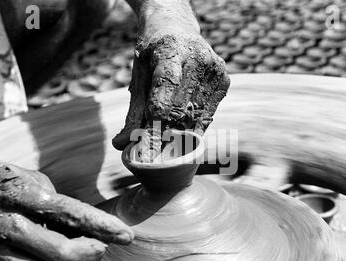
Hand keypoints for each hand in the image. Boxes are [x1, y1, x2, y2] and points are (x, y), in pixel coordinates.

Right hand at [0, 159, 132, 260]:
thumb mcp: (28, 177)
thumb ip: (55, 201)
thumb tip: (84, 226)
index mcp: (23, 196)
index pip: (72, 213)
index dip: (103, 226)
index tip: (127, 235)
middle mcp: (9, 224)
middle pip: (61, 253)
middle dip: (90, 253)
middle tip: (100, 248)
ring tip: (66, 255)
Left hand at [112, 30, 230, 149]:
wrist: (178, 30)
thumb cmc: (153, 57)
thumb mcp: (139, 77)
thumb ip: (134, 112)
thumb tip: (121, 145)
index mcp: (170, 49)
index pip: (165, 86)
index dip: (156, 117)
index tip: (146, 146)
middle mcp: (197, 57)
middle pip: (180, 108)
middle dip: (163, 132)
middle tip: (151, 146)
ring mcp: (214, 69)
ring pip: (195, 116)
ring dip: (178, 131)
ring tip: (166, 132)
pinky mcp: (224, 80)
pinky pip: (207, 115)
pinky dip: (193, 125)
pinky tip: (182, 121)